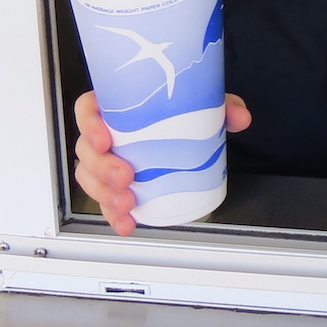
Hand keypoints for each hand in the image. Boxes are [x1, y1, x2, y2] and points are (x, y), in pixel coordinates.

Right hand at [73, 91, 250, 236]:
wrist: (188, 136)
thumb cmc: (180, 113)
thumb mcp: (202, 103)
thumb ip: (223, 106)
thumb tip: (240, 116)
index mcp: (117, 107)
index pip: (87, 109)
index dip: (89, 124)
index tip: (105, 139)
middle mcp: (106, 134)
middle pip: (86, 150)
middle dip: (101, 168)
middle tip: (126, 176)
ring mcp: (106, 162)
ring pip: (89, 179)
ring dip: (104, 194)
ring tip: (128, 203)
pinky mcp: (115, 186)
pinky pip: (104, 202)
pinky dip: (114, 215)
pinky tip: (128, 223)